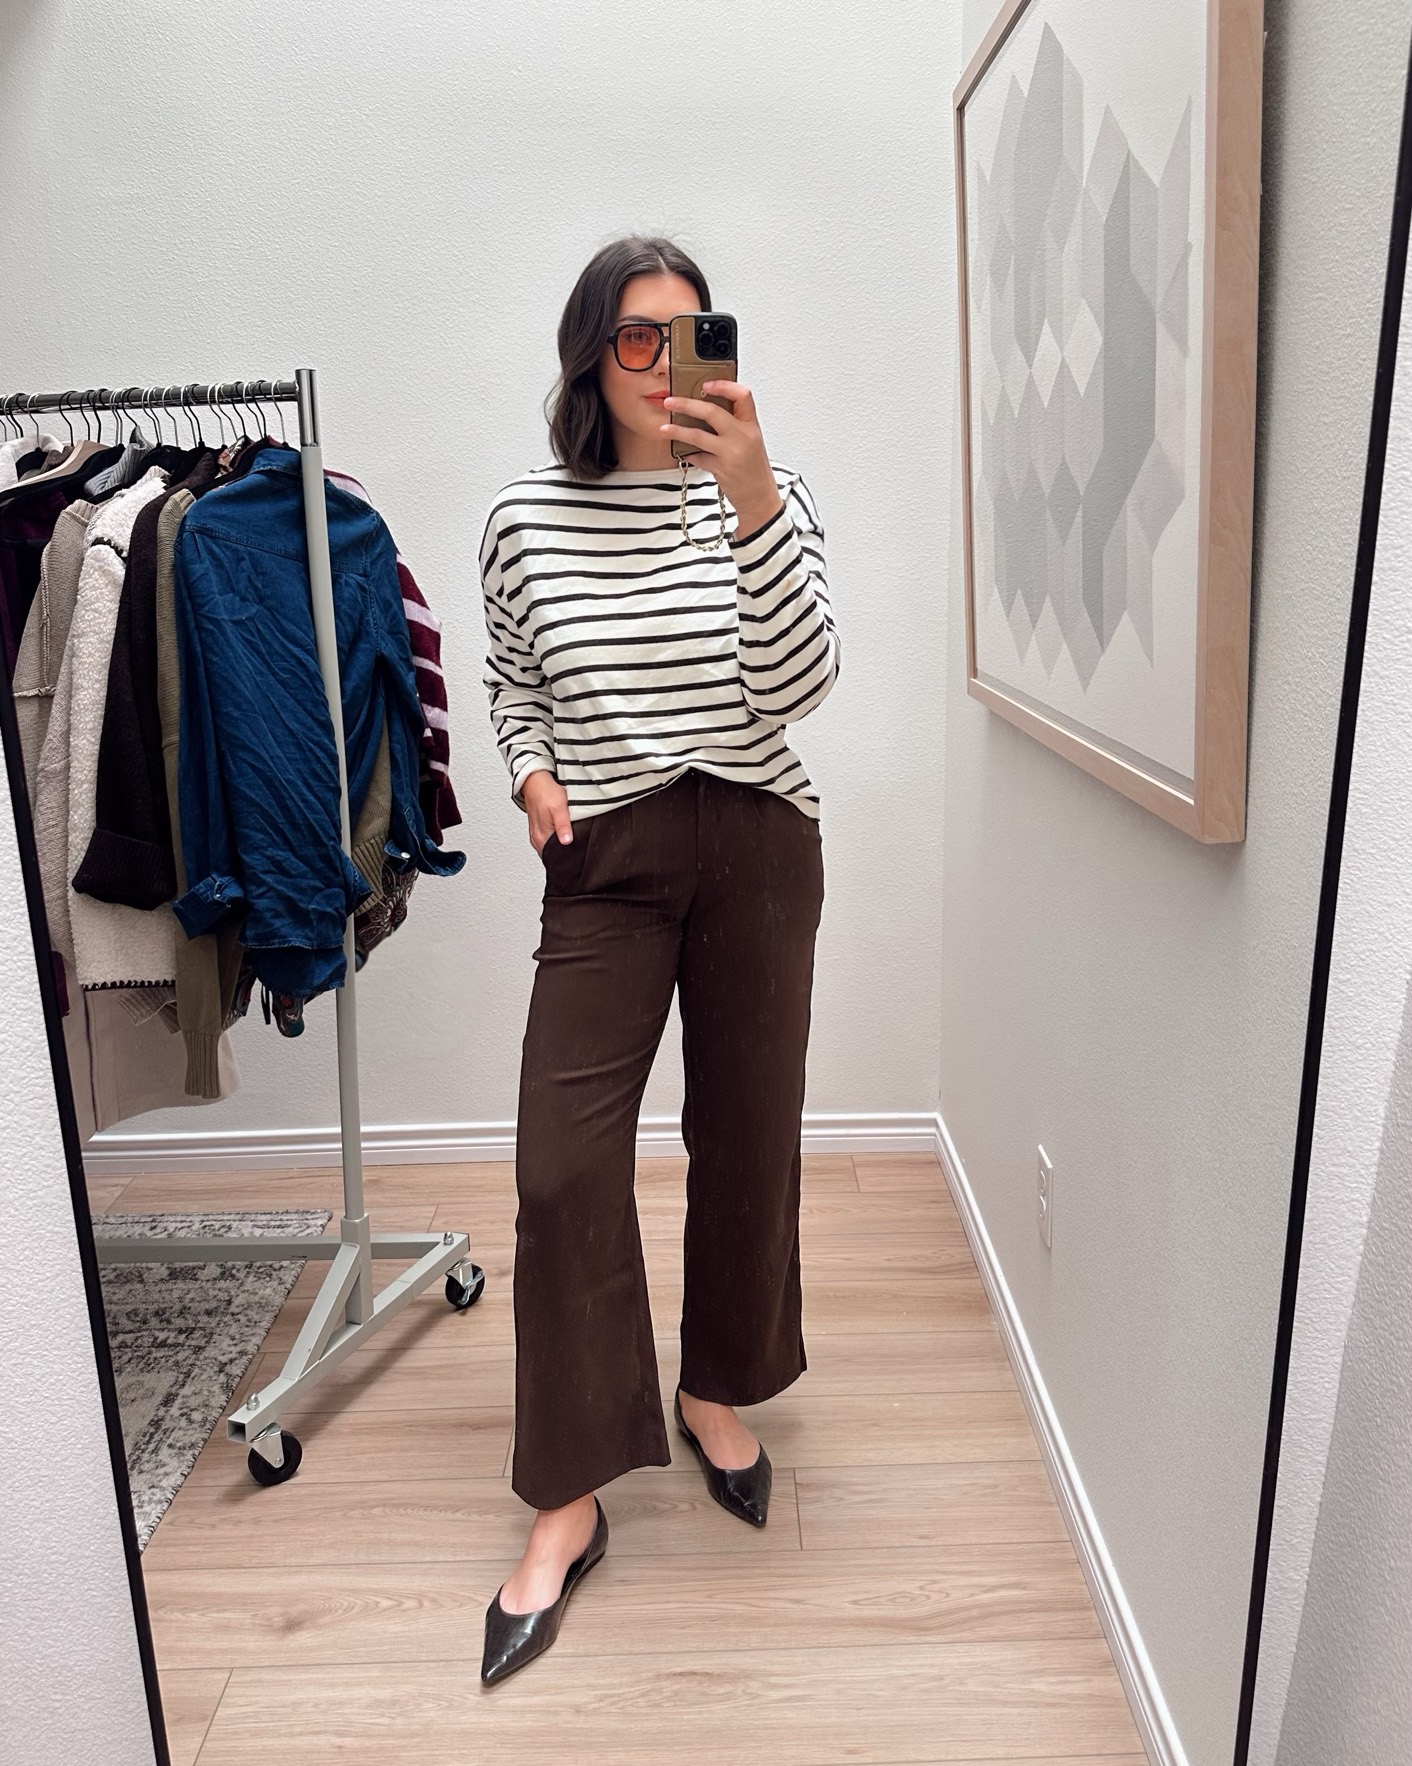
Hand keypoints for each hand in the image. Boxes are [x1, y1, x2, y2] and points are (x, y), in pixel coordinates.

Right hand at [522, 770, 573, 854]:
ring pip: (552, 847)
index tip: (578, 853)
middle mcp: (537, 839)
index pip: (555, 857)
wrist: (535, 781)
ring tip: (573, 838)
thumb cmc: (546, 793)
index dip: (567, 857)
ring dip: (562, 844)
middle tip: (579, 847)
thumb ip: (563, 827)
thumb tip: (567, 842)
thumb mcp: (559, 809)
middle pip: (554, 854)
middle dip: (566, 852)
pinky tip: (565, 831)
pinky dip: (558, 837)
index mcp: (541, 838)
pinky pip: (550, 839)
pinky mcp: (539, 829)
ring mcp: (537, 835)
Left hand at [659, 381, 783, 538]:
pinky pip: (698, 457)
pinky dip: (688, 454)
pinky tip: (681, 452)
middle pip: (712, 411)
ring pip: (698, 435)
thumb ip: (734, 424)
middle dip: (686, 404)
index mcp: (752, 425)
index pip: (742, 395)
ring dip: (678, 430)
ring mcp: (732, 452)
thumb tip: (707, 408)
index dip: (723, 385)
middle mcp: (743, 436)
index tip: (706, 384)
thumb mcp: (750, 440)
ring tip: (664, 428)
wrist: (760, 496)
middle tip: (670, 401)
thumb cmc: (753, 468)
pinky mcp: (721, 468)